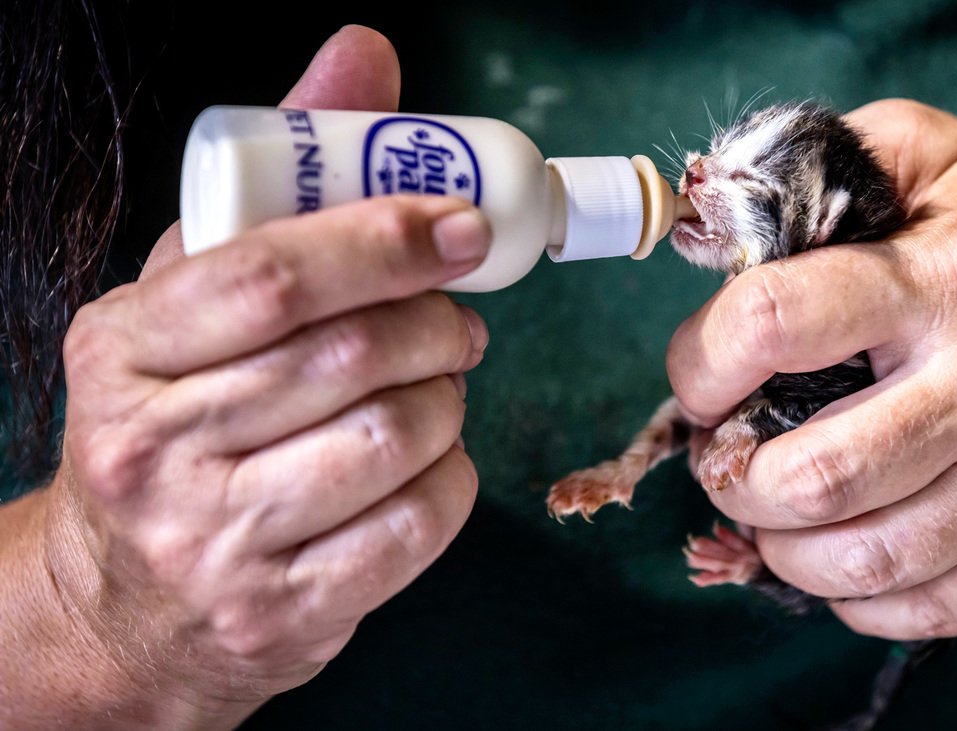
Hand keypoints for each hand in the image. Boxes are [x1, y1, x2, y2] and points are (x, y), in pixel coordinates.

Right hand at [39, 27, 487, 724]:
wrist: (130, 599)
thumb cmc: (180, 417)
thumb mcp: (195, 295)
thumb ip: (283, 176)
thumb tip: (365, 51)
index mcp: (121, 348)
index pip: (270, 279)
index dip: (384, 243)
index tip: (463, 228)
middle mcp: (153, 449)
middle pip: (352, 359)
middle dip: (439, 326)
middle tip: (459, 320)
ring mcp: (214, 542)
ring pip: (395, 438)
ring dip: (448, 400)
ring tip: (436, 388)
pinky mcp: (282, 612)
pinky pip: (418, 524)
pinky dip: (451, 478)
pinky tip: (426, 461)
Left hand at [667, 99, 956, 639]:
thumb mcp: (934, 152)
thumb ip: (822, 166)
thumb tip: (712, 224)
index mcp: (945, 274)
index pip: (776, 324)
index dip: (702, 363)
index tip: (698, 381)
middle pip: (816, 475)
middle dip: (734, 481)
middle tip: (725, 463)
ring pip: (871, 562)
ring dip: (786, 553)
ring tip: (772, 518)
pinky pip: (942, 609)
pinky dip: (862, 603)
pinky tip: (843, 565)